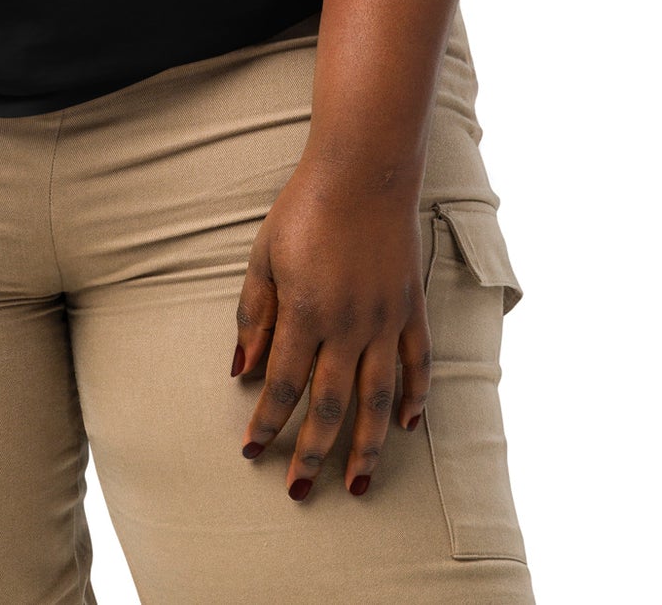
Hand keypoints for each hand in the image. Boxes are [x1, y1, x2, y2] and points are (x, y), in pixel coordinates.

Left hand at [230, 165, 429, 499]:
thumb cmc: (305, 208)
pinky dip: (415, 398)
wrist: (364, 171)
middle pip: (330, 406)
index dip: (267, 423)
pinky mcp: (411, 307)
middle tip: (299, 490)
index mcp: (306, 312)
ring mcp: (385, 319)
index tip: (252, 450)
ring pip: (379, 400)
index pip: (284, 385)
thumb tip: (242, 369)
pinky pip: (419, 365)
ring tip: (359, 483)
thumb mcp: (264, 256)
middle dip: (312, 454)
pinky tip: (407, 426)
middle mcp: (349, 325)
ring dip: (368, 447)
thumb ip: (254, 315)